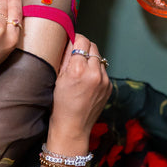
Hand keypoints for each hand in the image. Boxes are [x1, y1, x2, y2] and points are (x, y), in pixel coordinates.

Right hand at [47, 35, 111, 153]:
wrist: (73, 127)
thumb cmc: (61, 105)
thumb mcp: (57, 78)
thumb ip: (65, 57)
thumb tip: (70, 41)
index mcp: (78, 70)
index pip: (82, 41)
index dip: (75, 39)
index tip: (71, 41)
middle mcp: (94, 73)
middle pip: (93, 46)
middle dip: (84, 47)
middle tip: (75, 54)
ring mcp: (104, 81)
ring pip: (99, 58)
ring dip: (91, 59)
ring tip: (81, 70)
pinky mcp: (109, 87)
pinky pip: (103, 70)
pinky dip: (96, 70)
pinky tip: (87, 80)